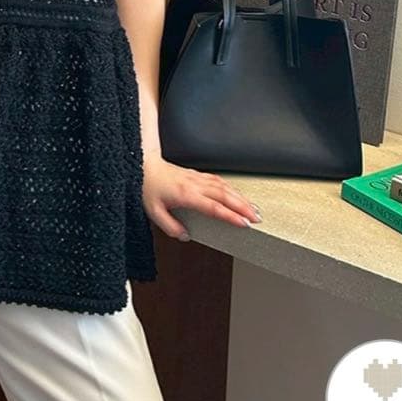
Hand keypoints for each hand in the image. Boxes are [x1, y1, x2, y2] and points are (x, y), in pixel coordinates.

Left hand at [142, 152, 261, 240]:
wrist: (144, 164)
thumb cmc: (147, 186)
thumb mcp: (153, 212)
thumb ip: (170, 226)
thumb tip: (185, 236)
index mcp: (185, 194)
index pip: (213, 207)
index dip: (230, 216)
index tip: (244, 223)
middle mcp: (195, 184)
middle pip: (225, 195)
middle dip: (244, 207)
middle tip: (257, 219)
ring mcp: (197, 178)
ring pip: (225, 187)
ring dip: (241, 197)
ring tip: (254, 209)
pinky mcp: (197, 174)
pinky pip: (218, 180)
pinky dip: (232, 188)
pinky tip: (238, 195)